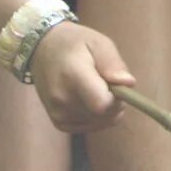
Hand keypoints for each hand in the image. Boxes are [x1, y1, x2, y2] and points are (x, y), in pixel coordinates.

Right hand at [31, 20, 131, 134]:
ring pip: (99, 123)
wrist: (42, 50)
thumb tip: (128, 84)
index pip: (102, 104)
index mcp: (73, 76)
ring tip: (95, 88)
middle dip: (114, 103)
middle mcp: (62, 99)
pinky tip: (90, 100)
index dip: (117, 98)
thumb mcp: (97, 42)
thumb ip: (113, 63)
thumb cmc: (74, 43)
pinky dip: (96, 117)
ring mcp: (58, 113)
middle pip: (103, 115)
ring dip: (106, 110)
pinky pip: (89, 127)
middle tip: (106, 83)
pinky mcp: (58, 122)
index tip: (116, 84)